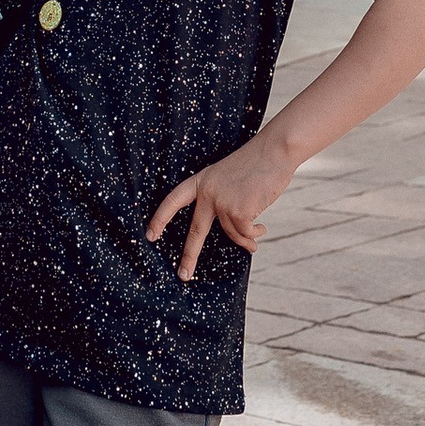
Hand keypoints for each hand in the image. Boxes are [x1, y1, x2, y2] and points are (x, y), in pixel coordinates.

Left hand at [147, 130, 292, 282]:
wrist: (275, 150)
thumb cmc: (256, 164)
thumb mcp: (228, 178)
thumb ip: (221, 201)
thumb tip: (233, 234)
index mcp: (201, 181)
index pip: (174, 201)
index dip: (160, 218)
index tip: (149, 235)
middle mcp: (208, 193)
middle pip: (195, 231)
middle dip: (189, 256)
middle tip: (182, 275)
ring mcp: (222, 202)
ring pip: (231, 234)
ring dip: (246, 238)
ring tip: (257, 231)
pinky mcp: (239, 211)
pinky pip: (245, 235)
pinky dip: (256, 234)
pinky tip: (262, 227)